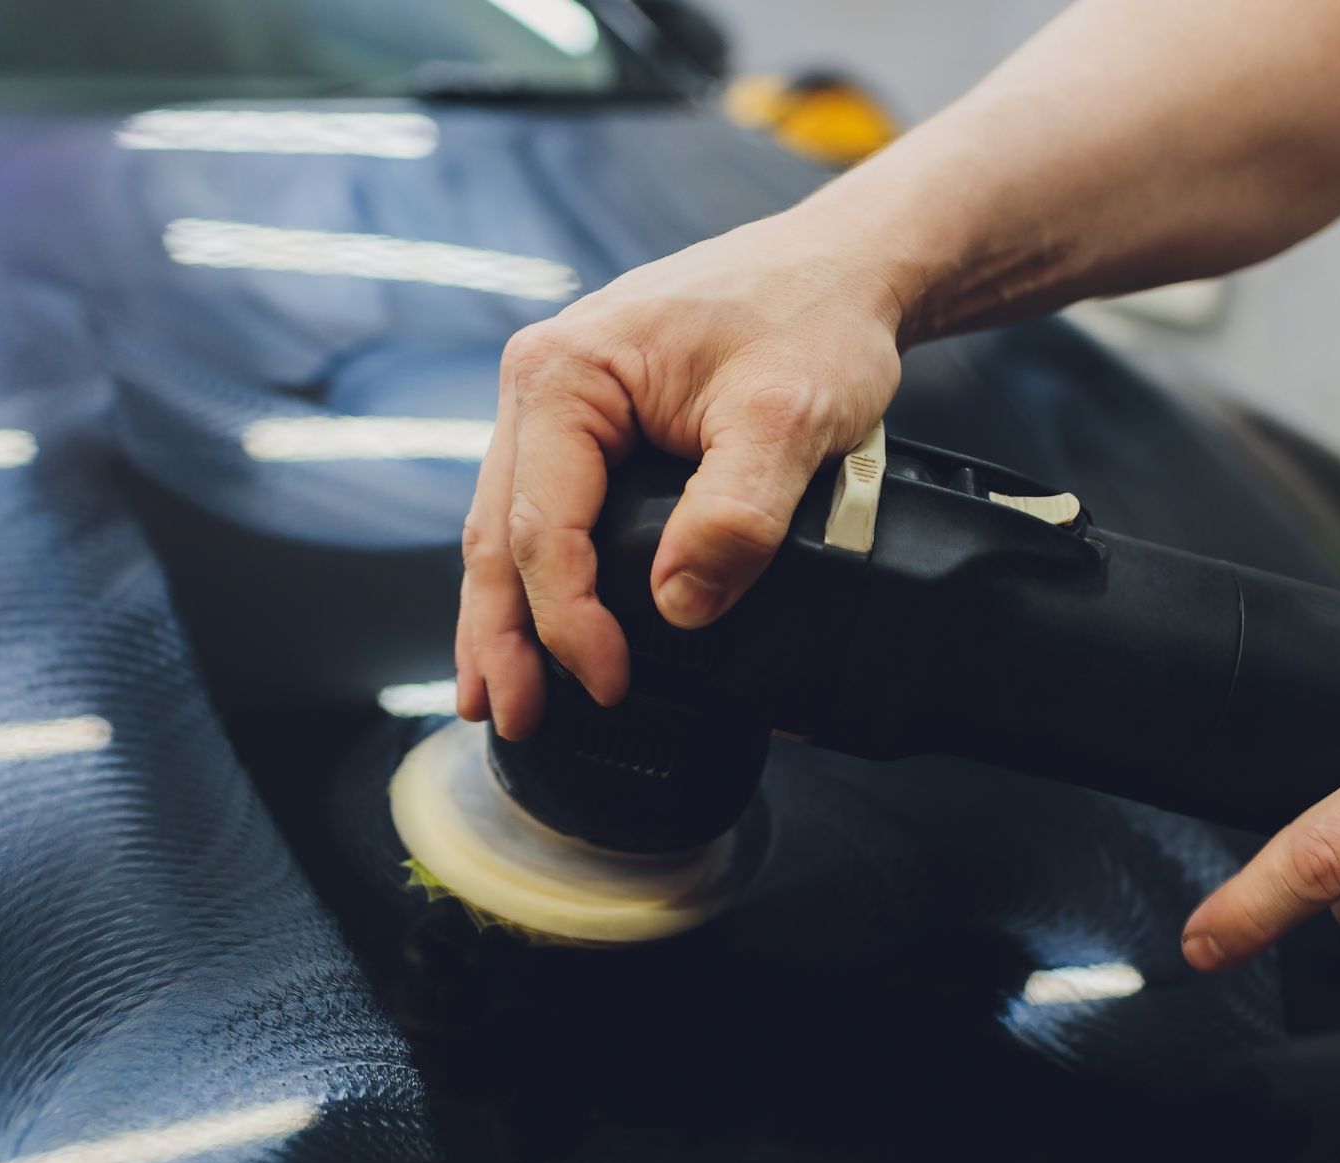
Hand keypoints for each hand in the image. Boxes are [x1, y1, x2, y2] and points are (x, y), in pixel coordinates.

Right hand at [456, 207, 907, 738]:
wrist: (840, 267)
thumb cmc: (812, 318)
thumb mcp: (790, 416)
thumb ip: (735, 513)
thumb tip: (677, 608)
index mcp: (565, 373)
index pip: (542, 526)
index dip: (568, 621)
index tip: (608, 683)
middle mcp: (540, 382)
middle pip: (499, 535)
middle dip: (503, 637)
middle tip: (513, 718)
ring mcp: (558, 405)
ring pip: (507, 531)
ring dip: (503, 619)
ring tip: (499, 700)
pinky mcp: (588, 427)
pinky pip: (542, 513)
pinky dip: (533, 580)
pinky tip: (529, 633)